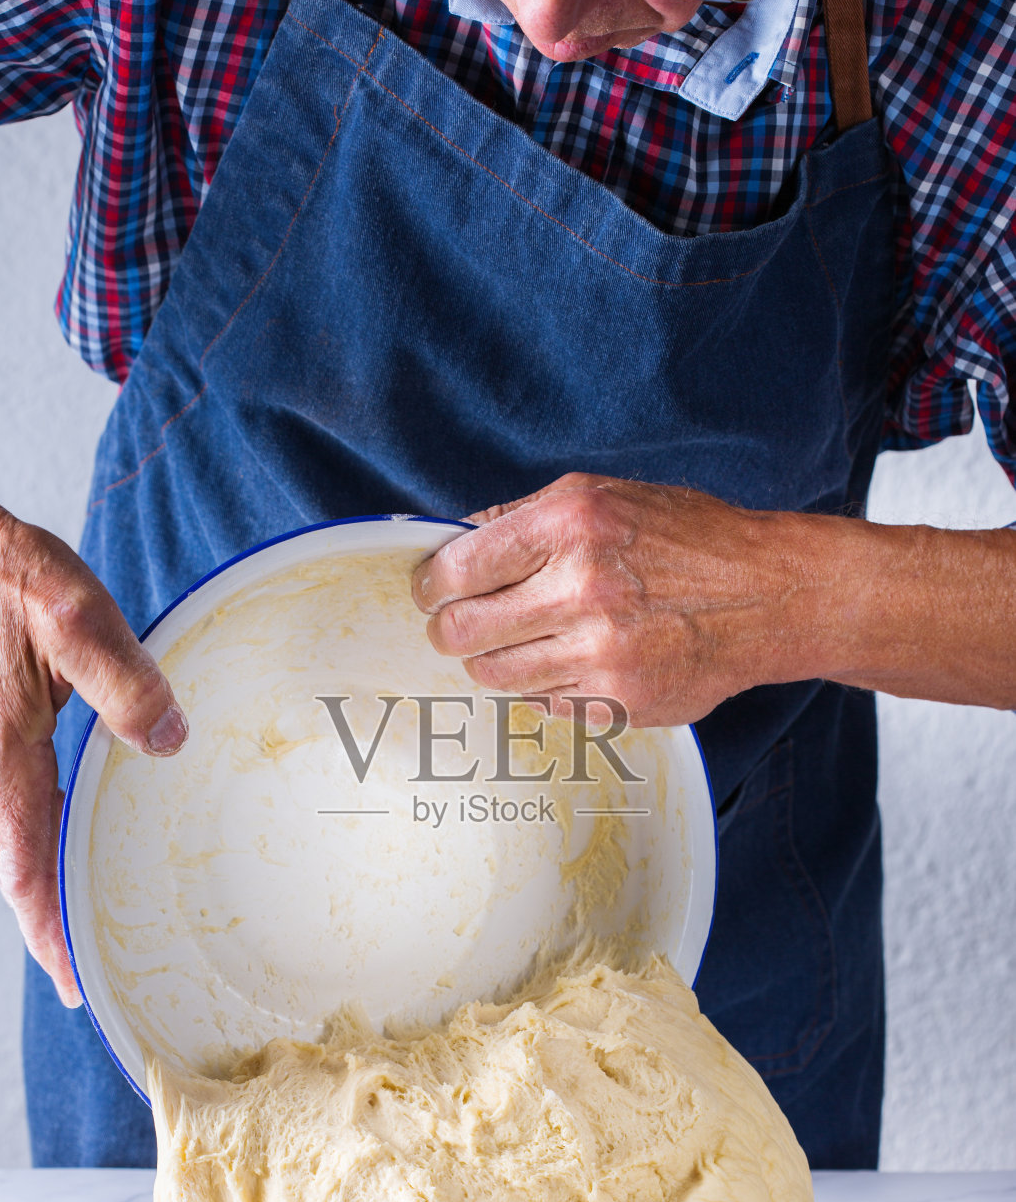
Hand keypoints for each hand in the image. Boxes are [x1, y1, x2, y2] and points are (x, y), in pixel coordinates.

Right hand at [0, 457, 187, 1007]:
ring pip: (0, 841)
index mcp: (1, 753)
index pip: (31, 871)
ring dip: (34, 886)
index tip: (76, 986)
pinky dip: (18, 841)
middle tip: (81, 973)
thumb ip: (126, 683)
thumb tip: (169, 743)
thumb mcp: (74, 616)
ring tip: (72, 919)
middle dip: (46, 926)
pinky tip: (44, 835)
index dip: (53, 934)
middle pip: (12, 871)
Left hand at [412, 472, 1015, 717]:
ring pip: (495, 676)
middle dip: (451, 629)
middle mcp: (582, 588)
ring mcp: (600, 653)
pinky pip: (544, 704)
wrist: (770, 595)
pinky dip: (547, 685)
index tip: (429, 591)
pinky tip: (577, 659)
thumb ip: (524, 518)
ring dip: (496, 661)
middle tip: (461, 625)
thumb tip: (451, 542)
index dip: (430, 584)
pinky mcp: (618, 702)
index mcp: (570, 523)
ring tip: (525, 641)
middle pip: (461, 631)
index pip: (457, 567)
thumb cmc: (688, 537)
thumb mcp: (605, 496)